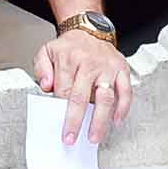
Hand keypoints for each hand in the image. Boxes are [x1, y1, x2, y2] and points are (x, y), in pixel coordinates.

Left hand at [32, 28, 134, 143]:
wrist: (89, 30)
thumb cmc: (68, 47)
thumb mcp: (46, 51)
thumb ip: (41, 69)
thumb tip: (46, 86)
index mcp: (68, 59)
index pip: (63, 91)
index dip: (61, 111)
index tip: (60, 126)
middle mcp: (89, 64)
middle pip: (82, 97)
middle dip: (76, 121)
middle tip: (72, 138)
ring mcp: (107, 68)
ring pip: (106, 98)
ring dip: (100, 121)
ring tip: (95, 137)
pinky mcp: (122, 70)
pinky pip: (126, 92)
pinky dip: (123, 108)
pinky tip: (116, 121)